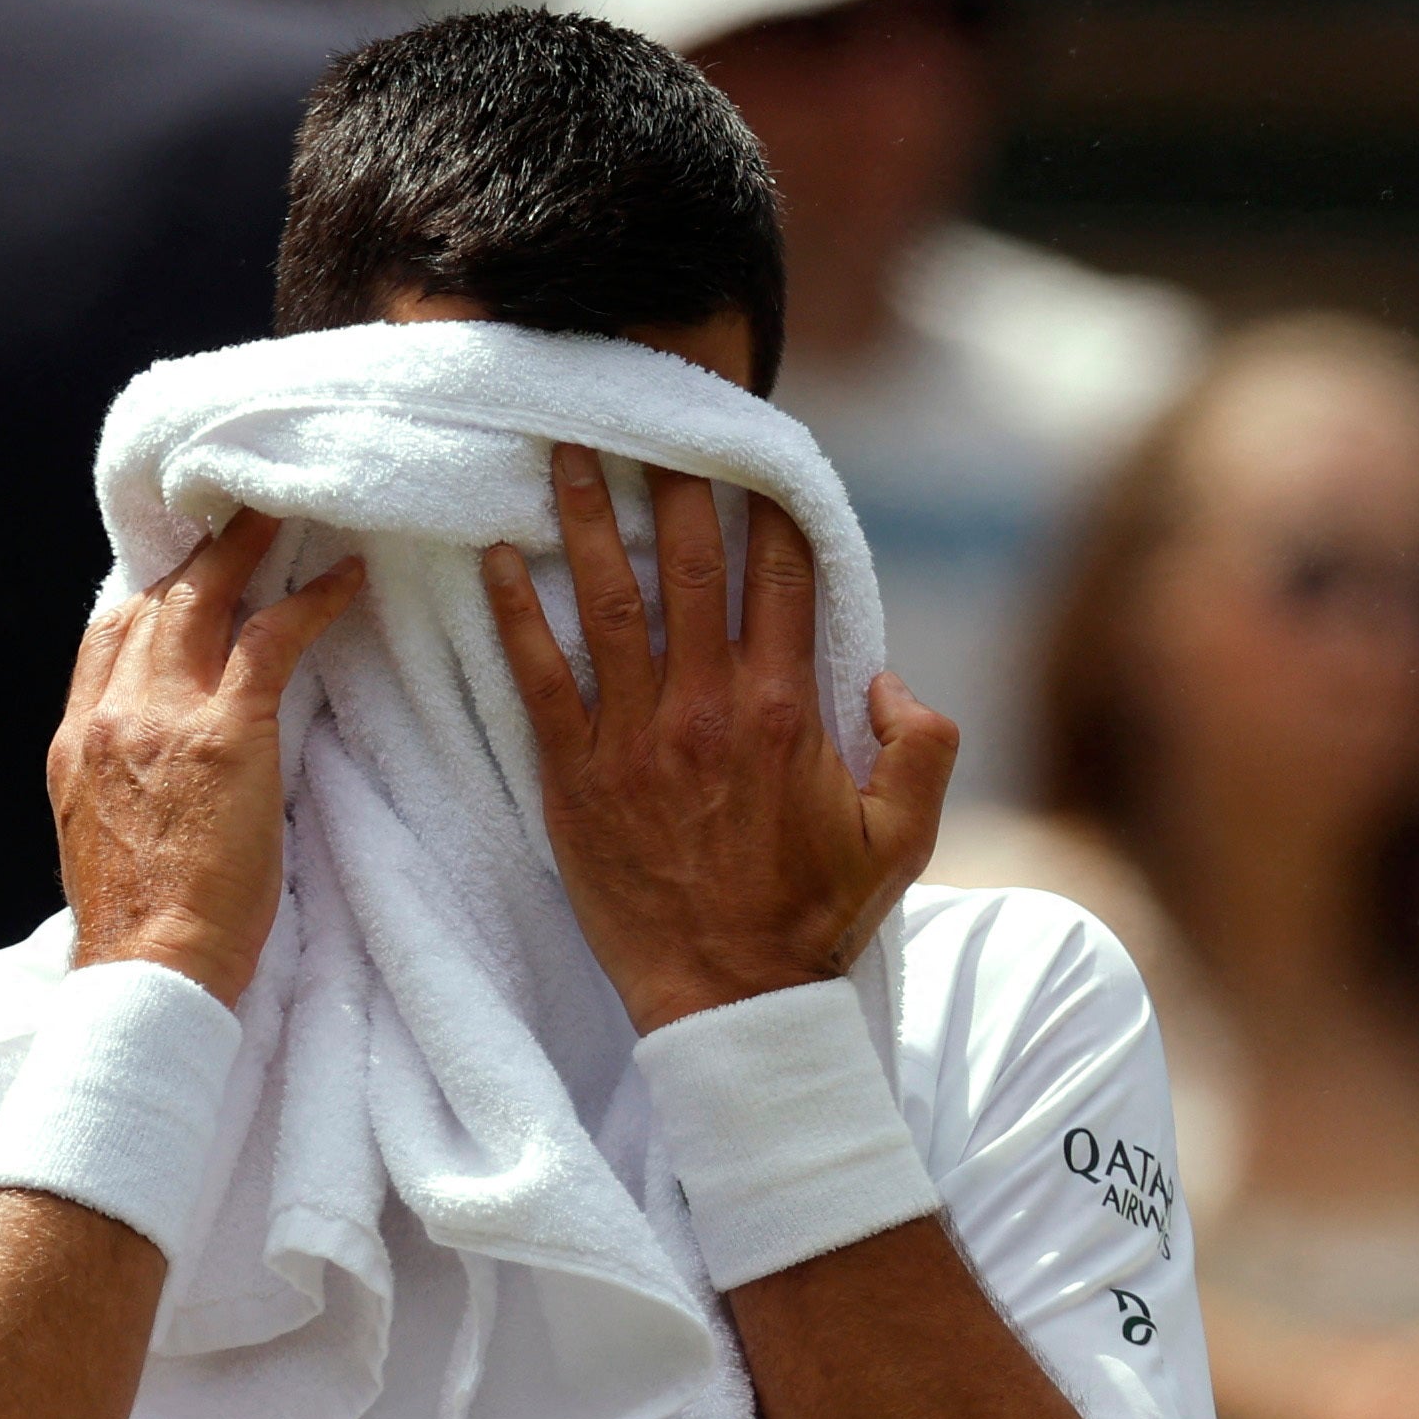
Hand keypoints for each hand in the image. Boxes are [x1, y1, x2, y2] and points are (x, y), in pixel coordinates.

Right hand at [53, 506, 365, 997]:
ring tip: (287, 519)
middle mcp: (109, 714)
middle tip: (241, 514)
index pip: (105, 636)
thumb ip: (121, 781)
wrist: (148, 966)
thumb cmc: (142, 927)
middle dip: (198, 552)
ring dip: (249, 551)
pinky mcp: (225, 732)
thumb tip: (156, 764)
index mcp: (75, 741)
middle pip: (152, 601)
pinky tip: (347, 582)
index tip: (181, 567)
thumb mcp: (102, 836)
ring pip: (204, 599)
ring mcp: (162, 717)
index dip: (147, 592)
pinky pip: (274, 638)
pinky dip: (313, 602)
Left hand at [484, 450, 954, 1031]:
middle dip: (671, 483)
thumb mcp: (907, 836)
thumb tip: (889, 674)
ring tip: (563, 452)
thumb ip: (924, 744)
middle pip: (688, 564)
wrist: (730, 1000)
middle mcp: (710, 707)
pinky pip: (539, 676)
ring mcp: (636, 738)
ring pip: (608, 601)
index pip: (782, 577)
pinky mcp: (576, 774)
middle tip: (648, 419)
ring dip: (584, 519)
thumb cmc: (816, 918)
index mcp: (789, 710)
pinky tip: (494, 556)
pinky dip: (515, 611)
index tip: (751, 455)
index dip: (769, 506)